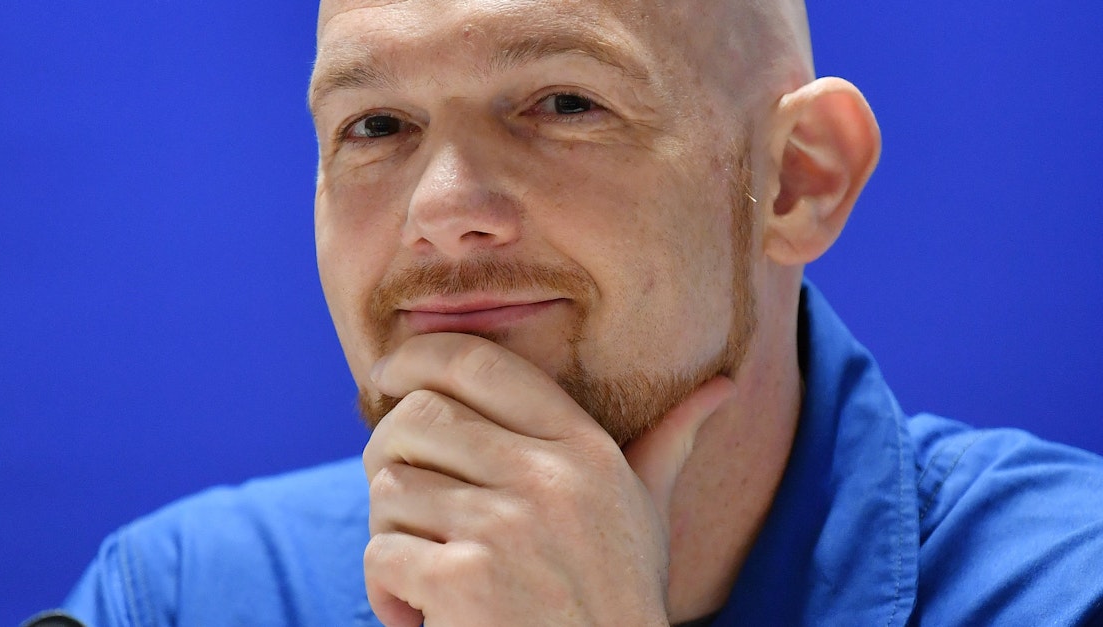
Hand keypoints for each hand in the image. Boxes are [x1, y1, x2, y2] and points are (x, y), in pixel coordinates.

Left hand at [361, 333, 736, 626]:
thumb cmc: (618, 606)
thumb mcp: (647, 519)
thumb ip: (665, 448)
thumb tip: (720, 387)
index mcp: (587, 451)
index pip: (480, 363)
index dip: (417, 357)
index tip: (385, 376)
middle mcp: (549, 480)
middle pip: (417, 418)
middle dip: (386, 455)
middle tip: (398, 502)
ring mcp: (506, 529)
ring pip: (389, 488)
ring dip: (392, 536)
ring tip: (426, 576)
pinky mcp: (465, 581)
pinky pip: (382, 553)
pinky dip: (386, 593)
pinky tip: (422, 619)